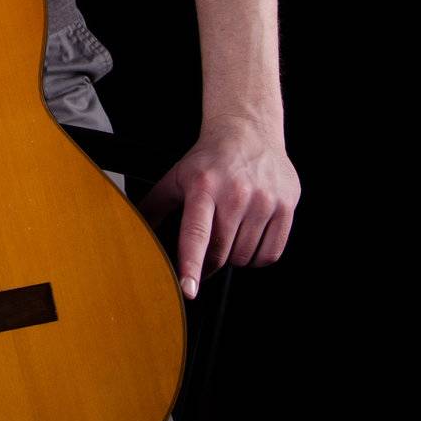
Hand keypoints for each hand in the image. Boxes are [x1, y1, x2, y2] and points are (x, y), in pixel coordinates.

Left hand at [136, 116, 300, 299]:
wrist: (248, 131)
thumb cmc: (209, 160)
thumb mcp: (176, 177)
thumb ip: (155, 206)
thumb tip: (135, 233)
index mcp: (203, 186)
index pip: (196, 233)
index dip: (191, 264)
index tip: (189, 289)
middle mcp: (235, 193)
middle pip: (220, 253)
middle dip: (209, 261)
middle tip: (206, 247)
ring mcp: (263, 200)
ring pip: (245, 257)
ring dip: (234, 256)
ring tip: (230, 231)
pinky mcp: (285, 206)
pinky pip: (270, 254)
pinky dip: (257, 256)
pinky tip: (249, 236)